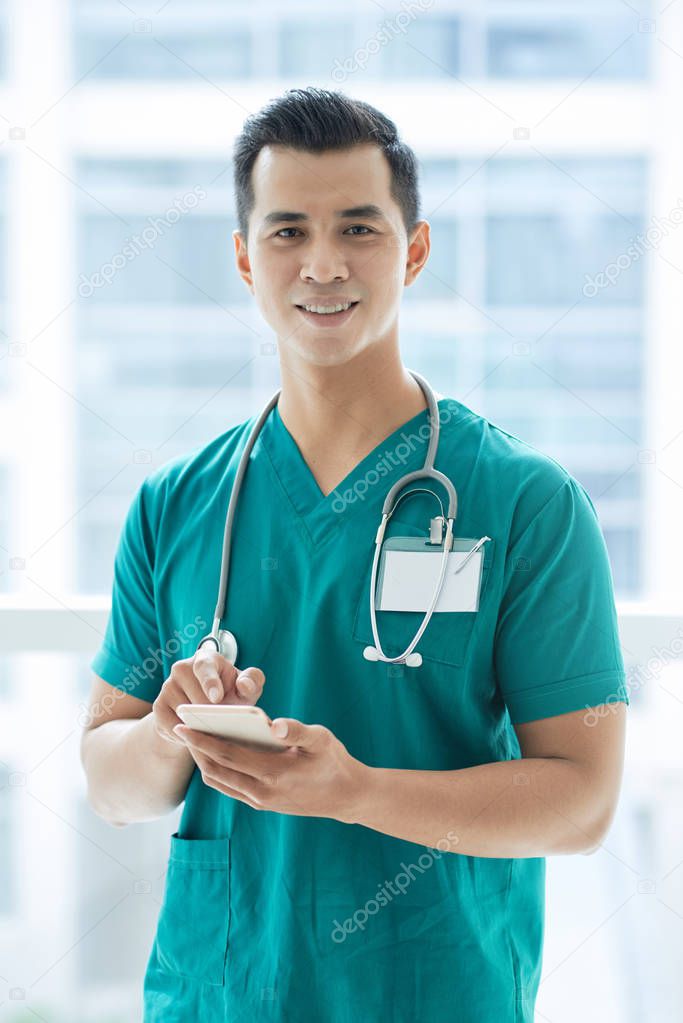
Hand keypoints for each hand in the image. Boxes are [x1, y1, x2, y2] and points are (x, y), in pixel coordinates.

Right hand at [152, 647, 264, 747]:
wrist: (205, 709)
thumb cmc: (231, 693)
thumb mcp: (246, 687)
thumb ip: (252, 681)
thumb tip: (244, 686)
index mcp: (205, 659)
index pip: (204, 667)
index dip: (210, 682)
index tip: (217, 698)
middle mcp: (181, 668)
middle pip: (195, 697)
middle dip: (211, 714)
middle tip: (225, 725)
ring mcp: (167, 687)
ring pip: (183, 714)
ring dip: (200, 727)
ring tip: (214, 730)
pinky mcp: (158, 707)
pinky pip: (172, 727)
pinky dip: (186, 736)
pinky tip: (199, 736)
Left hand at [173, 717, 366, 823]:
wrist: (346, 797)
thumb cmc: (334, 761)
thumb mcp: (321, 740)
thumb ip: (297, 731)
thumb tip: (274, 724)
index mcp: (274, 773)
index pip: (228, 755)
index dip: (202, 740)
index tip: (183, 725)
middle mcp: (262, 792)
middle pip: (216, 770)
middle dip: (196, 749)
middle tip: (181, 727)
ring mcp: (261, 801)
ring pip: (220, 782)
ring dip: (203, 761)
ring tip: (194, 739)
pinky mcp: (262, 804)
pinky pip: (230, 788)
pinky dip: (216, 772)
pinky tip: (214, 755)